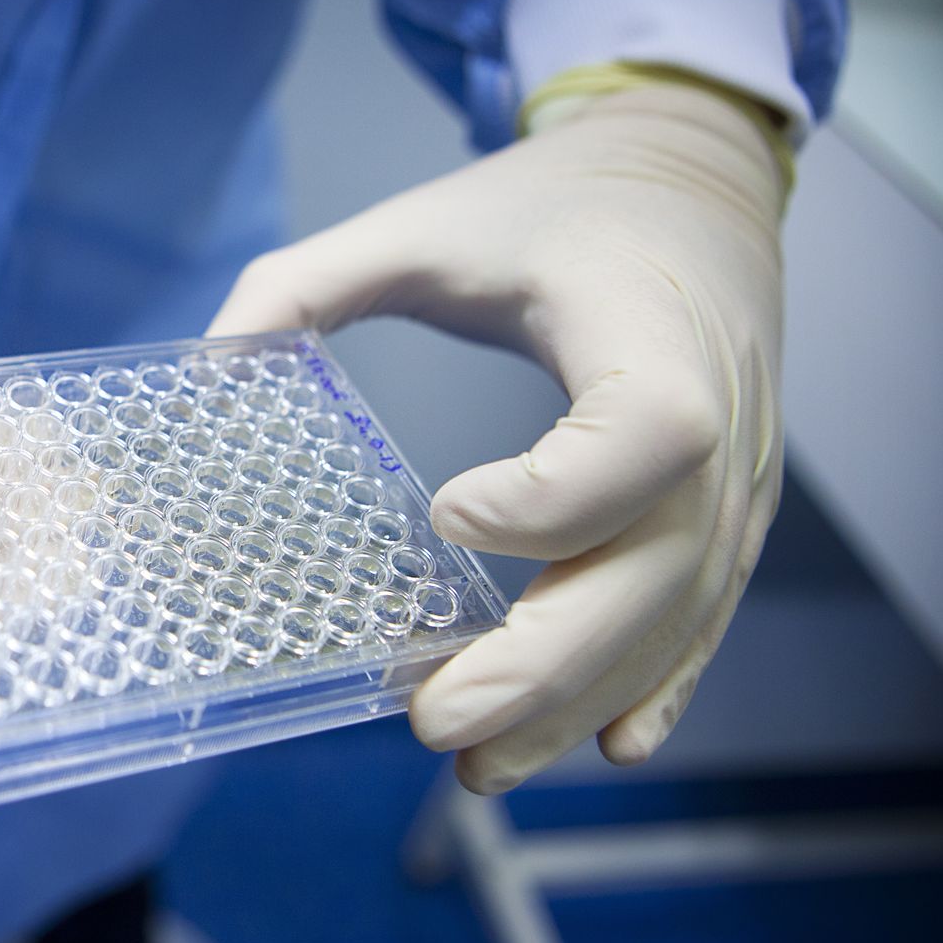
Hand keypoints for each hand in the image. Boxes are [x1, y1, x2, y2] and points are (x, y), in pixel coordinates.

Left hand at [208, 84, 785, 792]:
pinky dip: (660, 684)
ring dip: (581, 699)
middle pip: (663, 563)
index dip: (555, 497)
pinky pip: (711, 612)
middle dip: (546, 661)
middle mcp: (720, 408)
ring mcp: (740, 471)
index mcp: (646, 323)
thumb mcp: (424, 221)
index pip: (647, 428)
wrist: (692, 178)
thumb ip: (305, 283)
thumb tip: (202, 376)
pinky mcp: (736, 507)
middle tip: (434, 719)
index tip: (443, 518)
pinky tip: (608, 743)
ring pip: (680, 611)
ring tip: (481, 763)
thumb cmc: (553, 205)